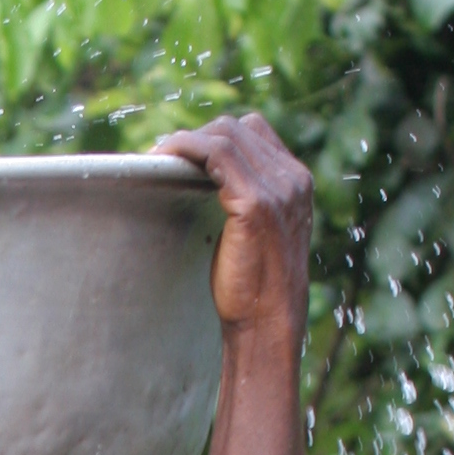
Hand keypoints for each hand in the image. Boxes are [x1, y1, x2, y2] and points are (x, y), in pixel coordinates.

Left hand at [156, 111, 312, 344]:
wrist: (267, 325)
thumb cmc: (254, 289)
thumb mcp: (259, 235)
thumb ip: (247, 203)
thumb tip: (205, 183)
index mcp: (296, 183)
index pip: (254, 132)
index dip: (215, 136)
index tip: (183, 152)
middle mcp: (292, 179)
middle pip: (238, 129)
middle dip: (196, 137)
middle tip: (162, 156)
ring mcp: (277, 190)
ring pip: (224, 135)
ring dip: (184, 141)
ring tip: (157, 157)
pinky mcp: (256, 204)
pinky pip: (215, 155)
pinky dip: (185, 149)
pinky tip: (163, 160)